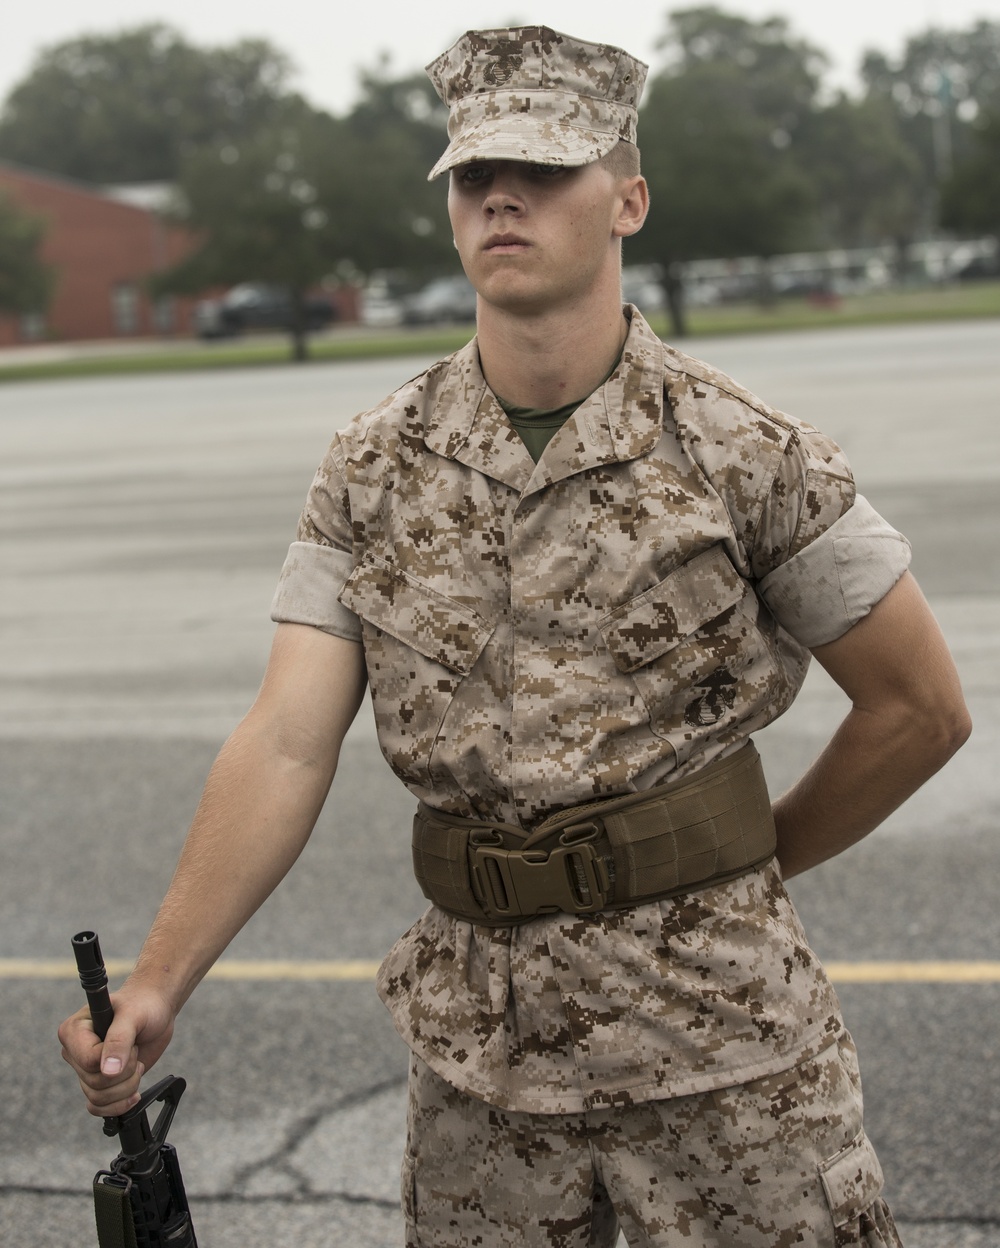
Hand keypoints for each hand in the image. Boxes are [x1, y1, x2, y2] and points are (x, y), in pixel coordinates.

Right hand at [58, 984, 175, 1117]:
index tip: (131, 1042)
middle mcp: (75, 1052)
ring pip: (98, 1099)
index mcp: (74, 1031)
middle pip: (94, 1083)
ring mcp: (85, 1069)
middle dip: (125, 1072)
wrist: (155, 1010)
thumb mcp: (133, 1015)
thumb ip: (120, 1040)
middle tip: (136, 1050)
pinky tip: (133, 1093)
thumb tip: (108, 1072)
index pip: (88, 1061)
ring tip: (137, 1064)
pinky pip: (98, 1108)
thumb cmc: (142, 1004)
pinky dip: (118, 1105)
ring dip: (127, 1086)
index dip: (115, 1058)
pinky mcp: (98, 1082)